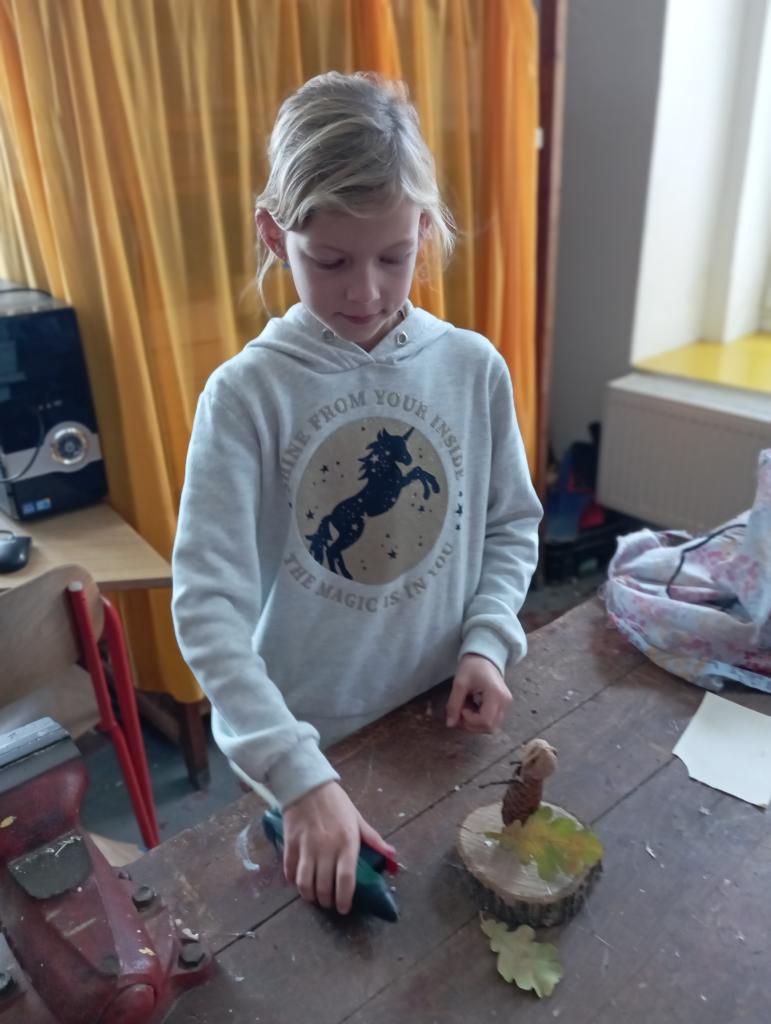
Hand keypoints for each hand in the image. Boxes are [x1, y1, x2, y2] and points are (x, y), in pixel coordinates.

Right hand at [282, 781, 395, 914]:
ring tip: (314, 896)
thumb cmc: (336, 802)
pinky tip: (298, 881)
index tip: (344, 908)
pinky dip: (293, 880)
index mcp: (347, 843)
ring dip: (309, 895)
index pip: (346, 880)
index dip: (345, 899)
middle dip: (327, 901)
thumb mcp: (357, 819)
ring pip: (305, 883)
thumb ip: (373, 839)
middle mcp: (326, 849)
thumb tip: (392, 855)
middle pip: (324, 887)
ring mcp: (306, 847)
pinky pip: (289, 870)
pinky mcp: (291, 843)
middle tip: (329, 903)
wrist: (308, 784)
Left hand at [446, 653, 511, 732]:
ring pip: (491, 727)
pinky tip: (472, 707)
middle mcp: (505, 702)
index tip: (461, 707)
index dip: (470, 720)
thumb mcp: (460, 683)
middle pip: (490, 727)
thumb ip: (454, 704)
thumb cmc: (472, 667)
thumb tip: (450, 724)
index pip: (485, 721)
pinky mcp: (503, 706)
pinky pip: (492, 720)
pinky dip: (479, 719)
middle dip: (471, 724)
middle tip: (460, 710)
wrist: (484, 657)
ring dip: (475, 723)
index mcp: (496, 695)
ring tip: (466, 707)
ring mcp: (506, 705)